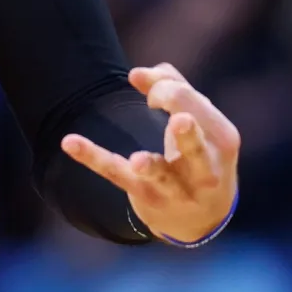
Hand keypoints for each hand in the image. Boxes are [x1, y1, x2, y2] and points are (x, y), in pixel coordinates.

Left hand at [61, 63, 240, 244]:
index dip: (162, 88)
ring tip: (138, 161)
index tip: (151, 97)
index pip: (190, 102)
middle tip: (171, 114)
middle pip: (194, 144)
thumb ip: (173, 86)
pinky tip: (70, 142)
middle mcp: (205, 168)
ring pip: (161, 173)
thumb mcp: (200, 121)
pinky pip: (116, 174)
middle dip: (186, 132)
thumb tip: (137, 73)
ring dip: (149, 166)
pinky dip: (92, 158)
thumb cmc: (200, 154)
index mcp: (221, 139)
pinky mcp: (144, 195)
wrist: (201, 218)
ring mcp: (175, 187)